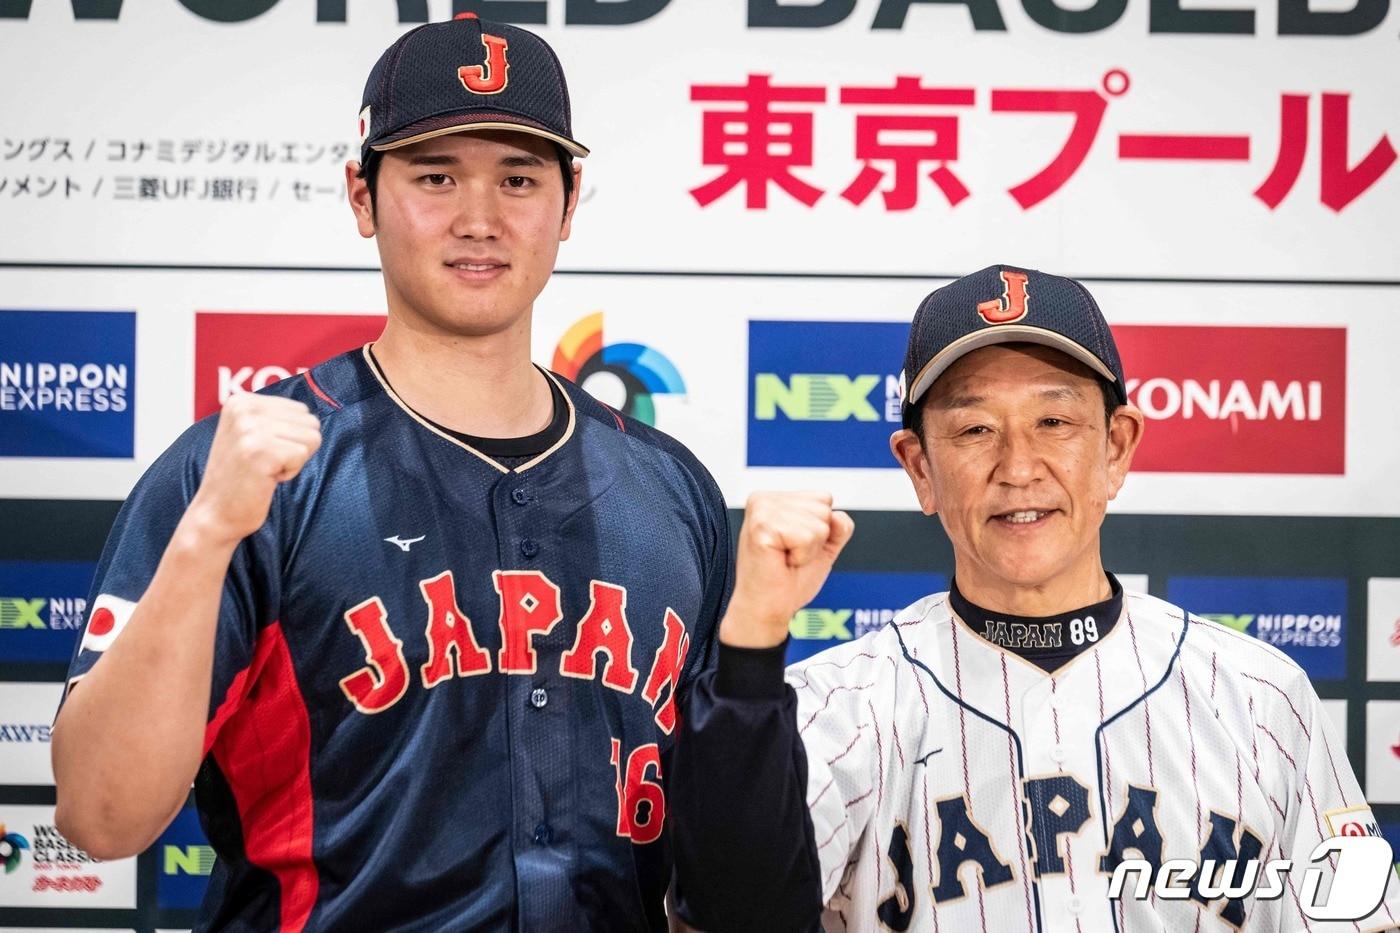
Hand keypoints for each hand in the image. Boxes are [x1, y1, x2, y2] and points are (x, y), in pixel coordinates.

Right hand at [188, 393, 321, 545]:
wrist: (215, 513)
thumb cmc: (241, 477)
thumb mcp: (252, 434)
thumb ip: (276, 417)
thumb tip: (312, 414)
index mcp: (241, 401)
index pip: (302, 410)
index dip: (290, 438)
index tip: (262, 452)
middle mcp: (243, 409)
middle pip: (310, 422)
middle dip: (295, 448)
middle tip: (264, 463)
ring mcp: (250, 428)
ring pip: (311, 438)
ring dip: (293, 461)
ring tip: (264, 469)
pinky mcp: (260, 450)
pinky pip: (302, 455)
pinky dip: (290, 473)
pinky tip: (265, 478)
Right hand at [721, 491, 853, 648]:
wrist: (768, 609)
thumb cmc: (788, 581)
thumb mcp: (823, 547)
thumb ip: (837, 526)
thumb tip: (838, 516)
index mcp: (775, 499)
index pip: (824, 498)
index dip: (821, 530)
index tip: (795, 546)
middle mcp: (764, 499)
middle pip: (823, 508)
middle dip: (816, 539)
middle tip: (790, 555)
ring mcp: (761, 510)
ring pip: (818, 521)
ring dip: (808, 549)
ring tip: (785, 559)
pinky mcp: (761, 527)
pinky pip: (807, 536)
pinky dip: (802, 555)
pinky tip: (782, 561)